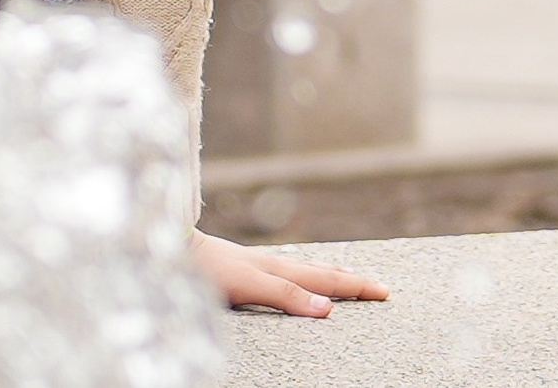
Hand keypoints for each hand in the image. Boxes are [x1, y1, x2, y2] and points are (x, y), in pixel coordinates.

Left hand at [191, 231, 387, 317]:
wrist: (174, 247)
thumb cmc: (207, 269)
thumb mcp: (248, 285)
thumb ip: (286, 295)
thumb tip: (327, 309)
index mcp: (281, 269)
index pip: (328, 281)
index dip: (356, 287)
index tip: (383, 292)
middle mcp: (275, 264)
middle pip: (323, 273)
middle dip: (353, 281)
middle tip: (381, 287)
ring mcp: (262, 265)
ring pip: (307, 270)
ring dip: (333, 275)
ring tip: (350, 277)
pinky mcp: (247, 269)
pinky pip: (290, 273)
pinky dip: (308, 276)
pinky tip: (299, 278)